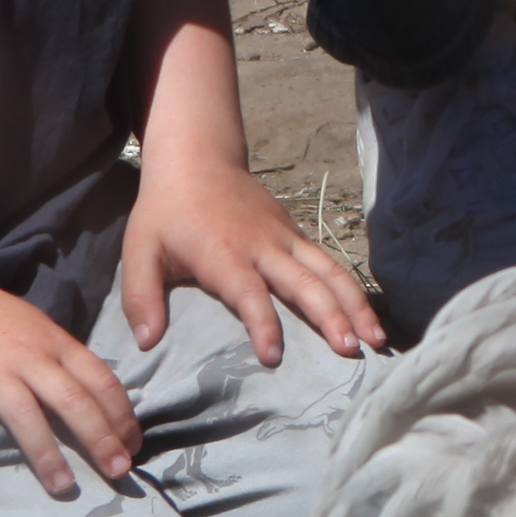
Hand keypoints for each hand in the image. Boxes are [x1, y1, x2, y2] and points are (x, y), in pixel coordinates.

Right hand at [0, 276, 138, 500]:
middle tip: (118, 472)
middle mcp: (27, 357)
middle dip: (100, 439)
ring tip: (64, 488)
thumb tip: (94, 396)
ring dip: (47, 457)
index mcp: (53, 342)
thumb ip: (62, 359)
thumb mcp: (35, 327)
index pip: (99, 380)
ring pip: (25, 417)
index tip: (134, 446)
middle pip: (72, 401)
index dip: (121, 415)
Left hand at [117, 155, 382, 374]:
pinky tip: (366, 315)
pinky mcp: (295, 234)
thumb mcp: (139, 250)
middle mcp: (263, 247)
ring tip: (375, 338)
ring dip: (354, 304)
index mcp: (224, 255)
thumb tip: (147, 342)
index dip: (263, 323)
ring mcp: (285, 238)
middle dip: (330, 316)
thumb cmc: (166, 211)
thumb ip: (140, 297)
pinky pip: (329, 263)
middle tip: (350, 349)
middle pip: (305, 283)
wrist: (198, 159)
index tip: (274, 356)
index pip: (248, 293)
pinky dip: (351, 288)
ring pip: (328, 272)